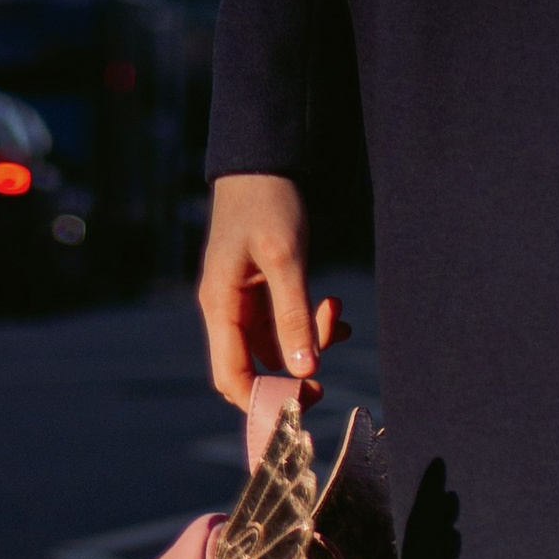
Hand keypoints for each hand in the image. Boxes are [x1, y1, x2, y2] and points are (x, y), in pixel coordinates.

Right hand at [198, 172, 349, 406]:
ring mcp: (243, 300)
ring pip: (275, 344)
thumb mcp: (285, 256)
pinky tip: (334, 308)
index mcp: (220, 305)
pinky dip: (308, 322)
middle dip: (295, 366)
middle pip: (256, 365)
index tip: (304, 399)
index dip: (264, 400)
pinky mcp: (261, 289)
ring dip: (309, 339)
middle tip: (332, 356)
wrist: (264, 159)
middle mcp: (227, 309)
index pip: (231, 377)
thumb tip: (303, 371)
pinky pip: (283, 323)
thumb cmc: (267, 201)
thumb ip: (293, 314)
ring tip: (338, 314)